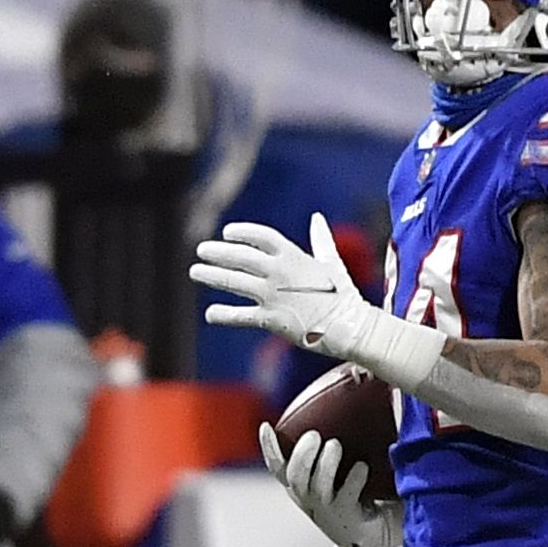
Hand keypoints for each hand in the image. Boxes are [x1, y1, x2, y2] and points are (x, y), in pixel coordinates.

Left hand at [194, 215, 388, 360]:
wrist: (351, 328)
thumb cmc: (344, 295)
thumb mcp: (333, 263)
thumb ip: (321, 240)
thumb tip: (317, 218)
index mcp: (295, 257)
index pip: (261, 236)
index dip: (242, 232)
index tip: (227, 233)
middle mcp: (280, 273)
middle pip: (241, 257)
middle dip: (218, 252)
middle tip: (201, 251)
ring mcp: (274, 296)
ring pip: (233, 282)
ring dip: (212, 276)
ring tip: (195, 272)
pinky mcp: (271, 319)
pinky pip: (240, 316)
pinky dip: (223, 315)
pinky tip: (211, 313)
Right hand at [263, 423, 397, 546]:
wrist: (368, 531)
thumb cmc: (349, 494)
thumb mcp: (332, 472)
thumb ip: (329, 449)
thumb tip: (344, 404)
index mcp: (299, 486)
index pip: (277, 467)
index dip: (269, 448)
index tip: (266, 426)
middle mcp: (307, 498)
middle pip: (296, 476)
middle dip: (302, 455)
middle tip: (314, 435)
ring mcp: (326, 509)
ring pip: (318, 486)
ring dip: (325, 464)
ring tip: (335, 444)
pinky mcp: (347, 516)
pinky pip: (349, 495)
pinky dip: (354, 479)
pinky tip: (362, 466)